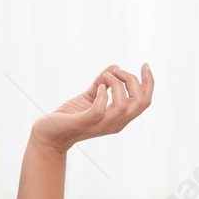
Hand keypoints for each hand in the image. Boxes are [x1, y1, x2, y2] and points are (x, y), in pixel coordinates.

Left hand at [33, 63, 153, 151]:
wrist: (50, 133)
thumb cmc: (71, 116)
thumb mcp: (90, 96)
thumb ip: (102, 83)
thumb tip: (115, 66)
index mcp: (120, 117)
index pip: (144, 101)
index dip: (149, 82)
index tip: (144, 65)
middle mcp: (115, 123)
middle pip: (140, 102)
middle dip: (133, 81)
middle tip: (117, 72)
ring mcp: (102, 124)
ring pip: (124, 105)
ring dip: (116, 85)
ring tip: (105, 77)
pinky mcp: (86, 123)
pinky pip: (101, 109)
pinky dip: (102, 94)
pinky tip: (98, 88)